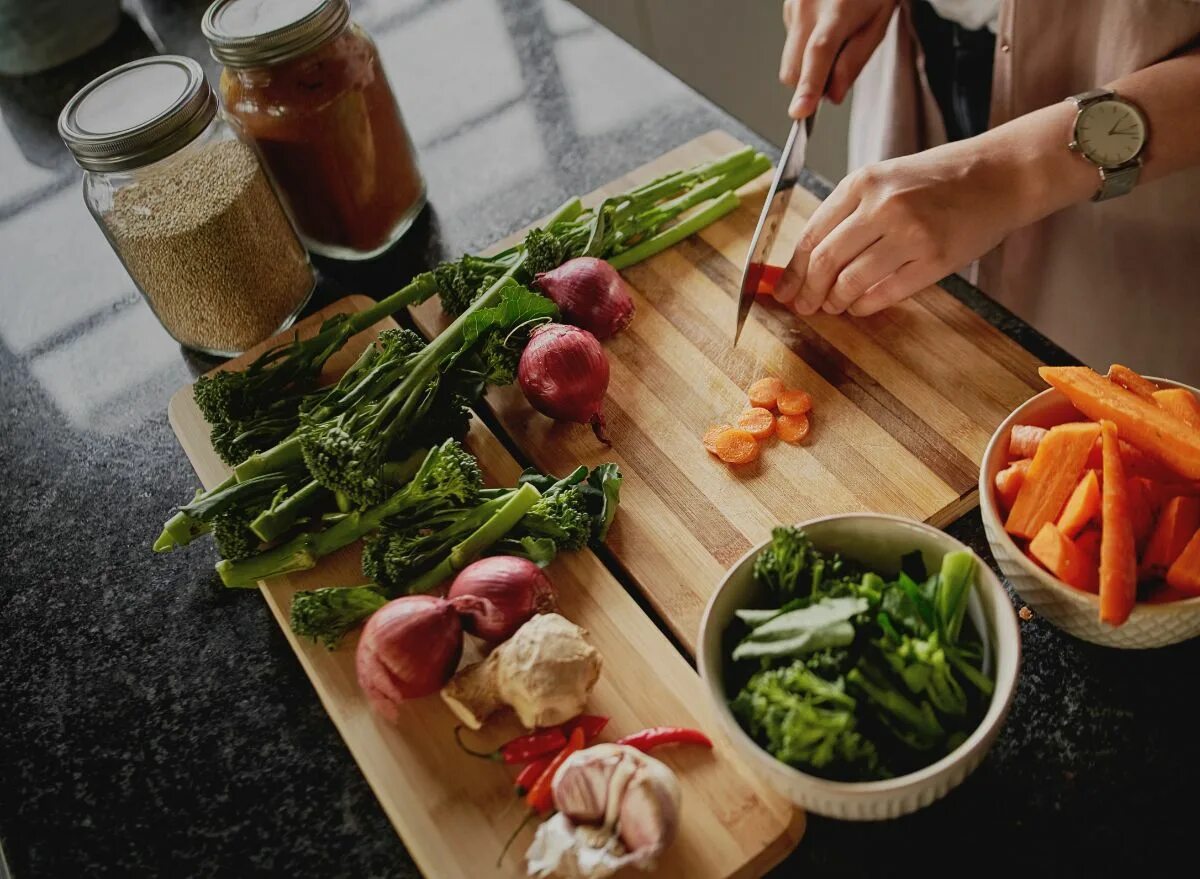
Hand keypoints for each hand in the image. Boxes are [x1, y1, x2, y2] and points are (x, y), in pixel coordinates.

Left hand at [773, 140, 1045, 316]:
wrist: (1002, 173)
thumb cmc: (942, 178)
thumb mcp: (886, 179)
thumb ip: (849, 213)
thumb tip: (809, 259)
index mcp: (863, 182)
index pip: (812, 235)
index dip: (792, 270)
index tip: (783, 289)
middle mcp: (883, 206)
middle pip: (825, 262)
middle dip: (808, 291)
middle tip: (804, 306)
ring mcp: (911, 233)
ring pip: (851, 282)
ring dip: (835, 301)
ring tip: (832, 306)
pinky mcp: (936, 259)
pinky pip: (886, 293)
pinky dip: (864, 305)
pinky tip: (859, 306)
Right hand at [780, 0, 896, 117]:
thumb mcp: (879, 23)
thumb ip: (855, 61)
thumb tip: (832, 95)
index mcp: (838, 9)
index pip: (819, 53)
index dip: (810, 85)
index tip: (801, 111)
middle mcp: (808, 6)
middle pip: (794, 68)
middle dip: (809, 84)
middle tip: (836, 74)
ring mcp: (793, 6)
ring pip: (790, 60)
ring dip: (808, 66)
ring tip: (835, 42)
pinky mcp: (787, 7)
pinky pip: (791, 44)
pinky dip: (806, 49)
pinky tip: (825, 29)